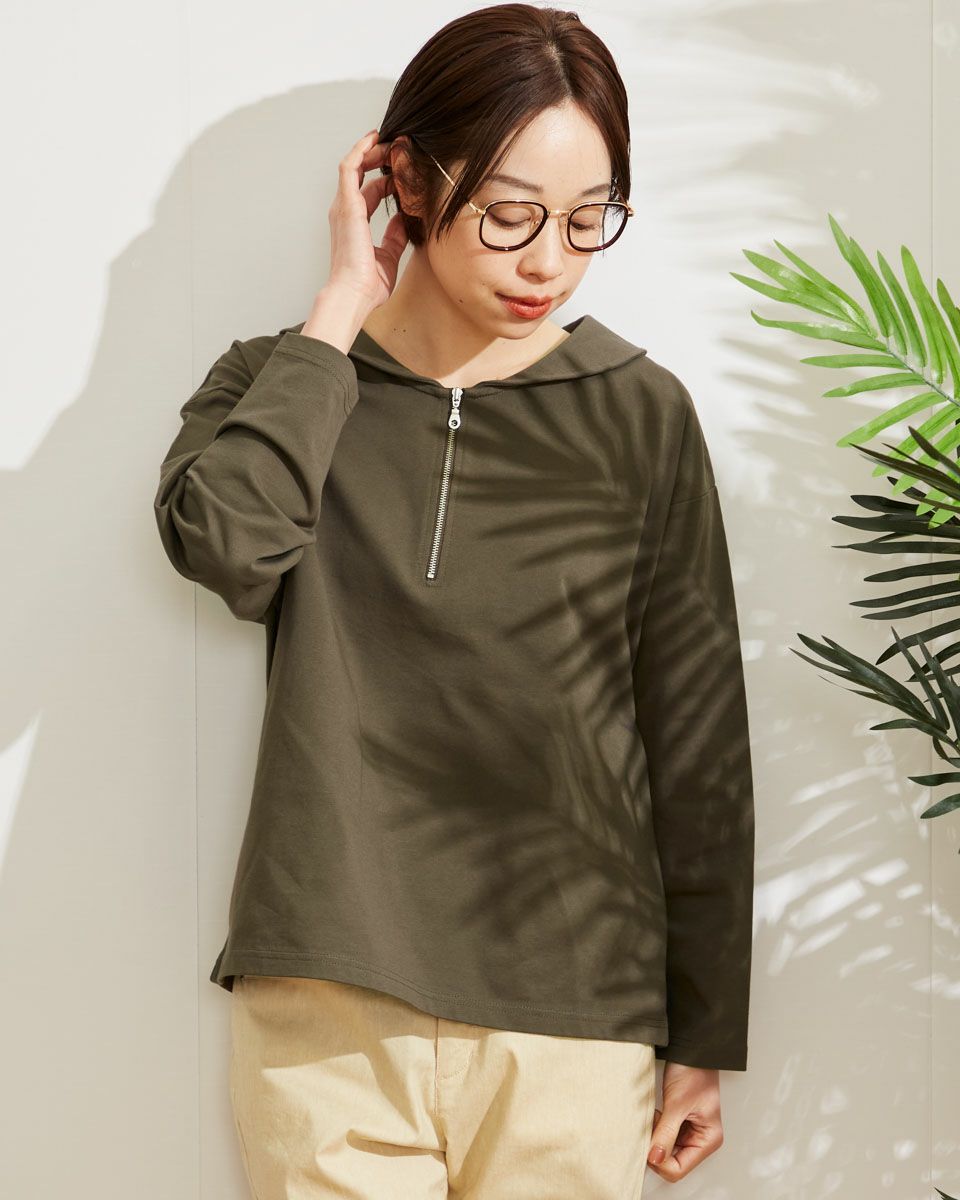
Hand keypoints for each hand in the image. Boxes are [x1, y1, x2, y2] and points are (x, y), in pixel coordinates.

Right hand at [325, 127, 408, 315]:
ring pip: (355, 166)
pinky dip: (361, 150)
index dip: (386, 180)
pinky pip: (350, 167)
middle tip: (400, 150)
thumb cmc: (367, 284)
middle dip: (380, 160)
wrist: (353, 293)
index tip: (403, 172)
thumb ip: (395, 236)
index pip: (370, 193)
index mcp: (355, 225)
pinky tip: (375, 138)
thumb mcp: (389, 255)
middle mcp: (345, 212)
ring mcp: (343, 206)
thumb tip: (403, 219)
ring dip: (372, 151)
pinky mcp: (346, 204)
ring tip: (392, 141)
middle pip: (362, 176)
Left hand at [646, 1063, 723, 1181]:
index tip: (648, 1143)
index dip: (660, 1160)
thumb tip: (654, 1158)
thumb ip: (666, 1133)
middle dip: (656, 1147)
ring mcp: (689, 1132)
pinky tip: (655, 1114)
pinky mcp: (679, 1123)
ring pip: (665, 1150)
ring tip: (655, 1116)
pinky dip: (655, 1128)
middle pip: (671, 1162)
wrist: (691, 1050)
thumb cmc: (693, 1071)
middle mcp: (700, 1139)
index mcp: (707, 1139)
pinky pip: (663, 1136)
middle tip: (651, 1126)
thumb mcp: (677, 1104)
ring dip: (655, 1137)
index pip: (679, 1169)